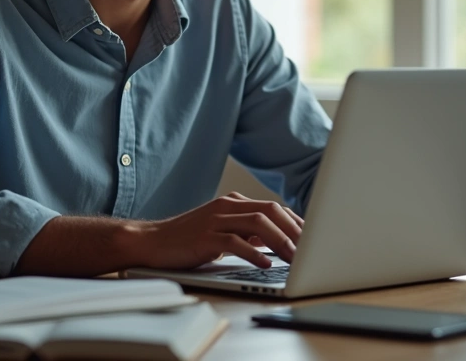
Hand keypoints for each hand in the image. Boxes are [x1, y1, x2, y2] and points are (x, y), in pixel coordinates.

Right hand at [133, 192, 303, 269]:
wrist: (152, 241)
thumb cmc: (188, 239)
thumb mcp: (222, 231)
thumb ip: (247, 233)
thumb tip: (277, 241)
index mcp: (234, 203)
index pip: (274, 208)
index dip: (297, 223)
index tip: (313, 239)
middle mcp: (227, 206)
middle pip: (270, 211)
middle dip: (294, 230)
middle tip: (311, 249)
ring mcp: (216, 219)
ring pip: (257, 223)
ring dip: (280, 241)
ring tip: (294, 258)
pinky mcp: (205, 236)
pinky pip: (235, 241)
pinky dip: (253, 252)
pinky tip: (265, 263)